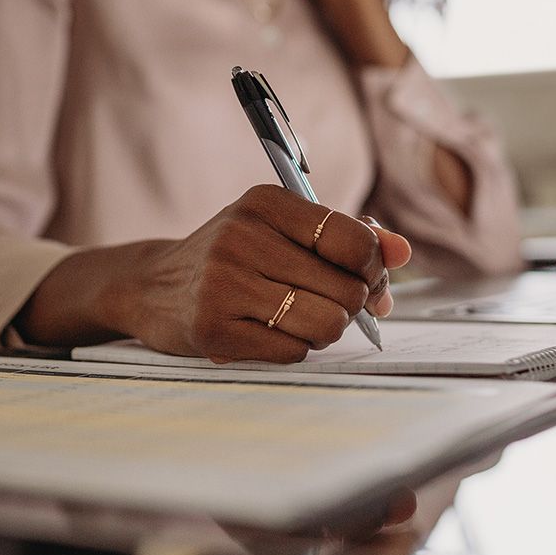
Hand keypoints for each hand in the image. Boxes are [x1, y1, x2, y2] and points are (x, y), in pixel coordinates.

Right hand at [117, 185, 410, 362]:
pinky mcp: (212, 329)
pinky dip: (291, 348)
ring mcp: (223, 283)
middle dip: (349, 305)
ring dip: (323, 331)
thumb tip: (402, 252)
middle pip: (346, 289)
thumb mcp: (282, 230)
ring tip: (297, 320)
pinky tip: (265, 333)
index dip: (373, 267)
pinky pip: (291, 352)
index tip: (364, 276)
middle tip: (325, 303)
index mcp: (264, 203)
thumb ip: (348, 237)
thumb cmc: (233, 257)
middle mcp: (241, 237)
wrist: (153, 286)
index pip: (352, 239)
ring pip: (325, 323)